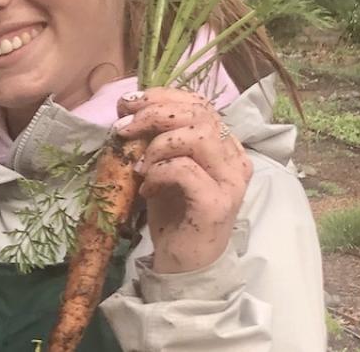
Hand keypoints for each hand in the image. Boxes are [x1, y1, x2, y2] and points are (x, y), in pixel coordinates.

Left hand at [115, 86, 250, 273]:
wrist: (183, 264)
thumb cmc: (173, 213)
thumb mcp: (165, 166)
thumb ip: (160, 137)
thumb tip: (129, 108)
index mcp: (226, 147)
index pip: (200, 104)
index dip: (163, 96)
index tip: (129, 103)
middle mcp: (235, 160)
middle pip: (200, 113)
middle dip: (154, 113)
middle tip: (123, 128)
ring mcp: (230, 182)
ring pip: (197, 136)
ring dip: (157, 143)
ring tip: (138, 164)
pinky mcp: (216, 204)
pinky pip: (184, 169)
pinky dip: (158, 171)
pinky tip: (146, 187)